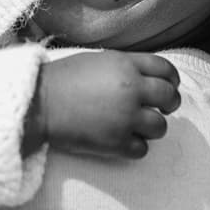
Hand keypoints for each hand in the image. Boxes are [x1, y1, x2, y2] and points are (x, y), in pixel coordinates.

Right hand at [31, 52, 181, 159]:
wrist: (38, 103)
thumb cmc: (62, 79)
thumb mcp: (97, 60)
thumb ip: (125, 67)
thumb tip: (147, 79)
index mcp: (125, 65)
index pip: (165, 69)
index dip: (172, 79)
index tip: (169, 86)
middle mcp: (131, 89)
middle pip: (169, 97)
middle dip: (170, 104)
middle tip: (161, 109)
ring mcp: (125, 117)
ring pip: (160, 127)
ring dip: (152, 127)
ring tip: (137, 126)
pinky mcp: (116, 142)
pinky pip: (142, 149)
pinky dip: (135, 146)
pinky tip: (123, 140)